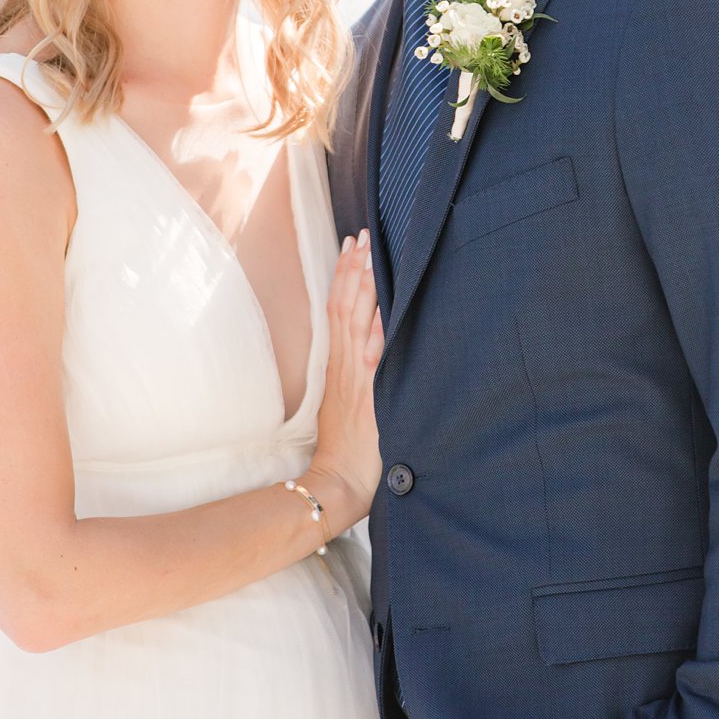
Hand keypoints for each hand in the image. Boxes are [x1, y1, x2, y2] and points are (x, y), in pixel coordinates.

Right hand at [307, 232, 383, 534]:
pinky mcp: (370, 395)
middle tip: (361, 234)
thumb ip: (358, 382)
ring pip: (356, 321)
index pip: (337, 310)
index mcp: (339, 368)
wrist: (336, 484)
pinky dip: (376, 326)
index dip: (344, 276)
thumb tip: (372, 358)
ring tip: (369, 252)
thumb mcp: (347, 409)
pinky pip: (372, 354)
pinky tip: (382, 304)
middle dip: (353, 268)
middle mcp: (345, 367)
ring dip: (363, 286)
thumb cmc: (346, 454)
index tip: (351, 246)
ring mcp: (356, 378)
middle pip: (345, 306)